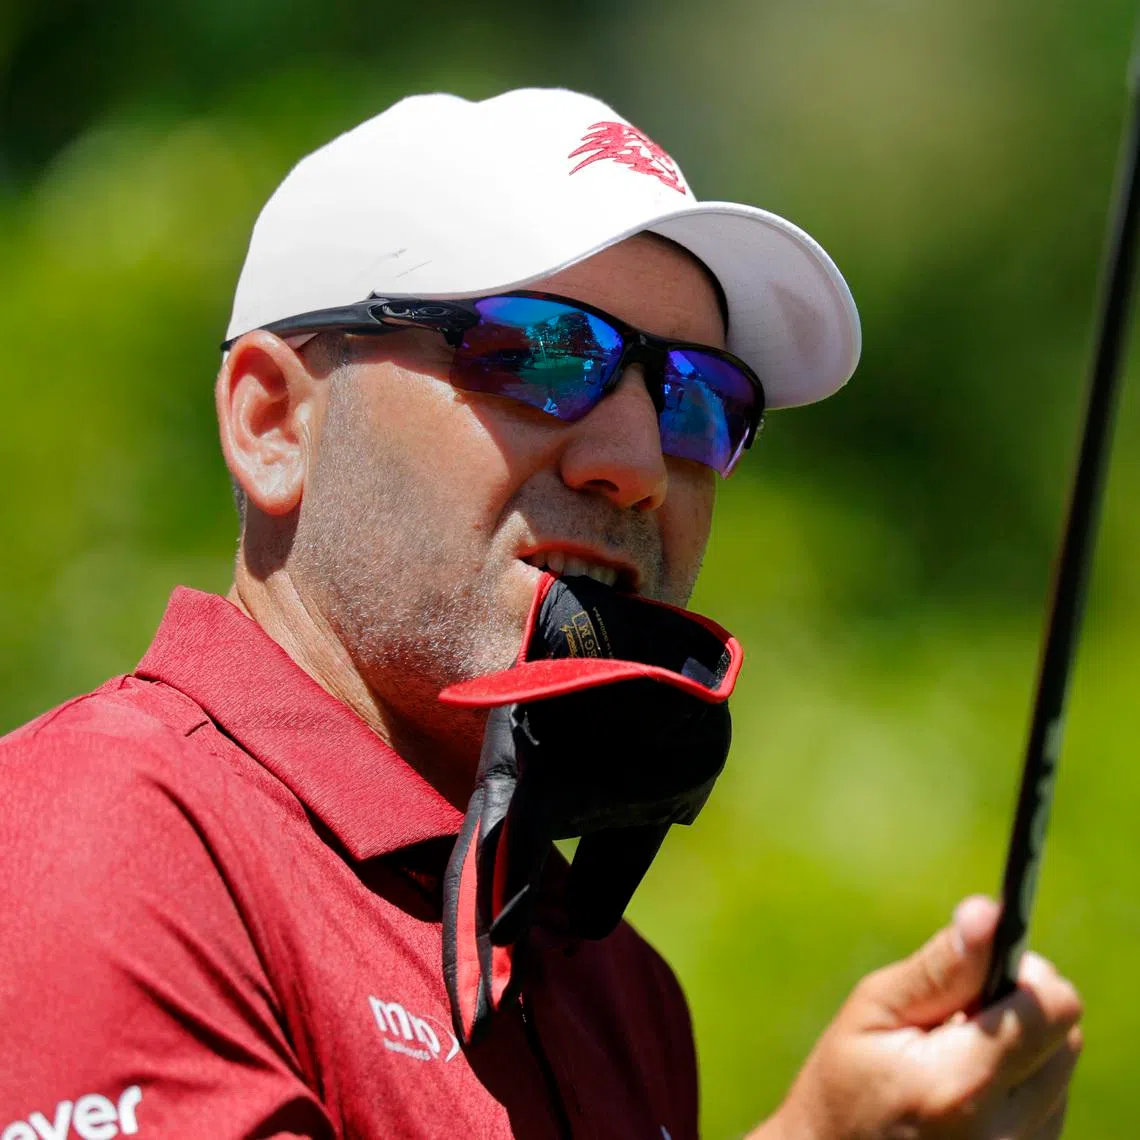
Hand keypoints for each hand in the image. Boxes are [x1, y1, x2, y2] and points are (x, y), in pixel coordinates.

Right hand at [755, 897, 1082, 1138]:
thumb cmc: (844, 1083)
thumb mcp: (873, 1011)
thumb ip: (939, 967)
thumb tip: (988, 913)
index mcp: (959, 1085)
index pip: (1052, 1008)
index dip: (1022, 974)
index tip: (981, 970)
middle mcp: (1006, 1131)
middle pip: (1066, 1034)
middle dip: (1020, 1006)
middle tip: (957, 1014)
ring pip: (1060, 1066)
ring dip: (1019, 1044)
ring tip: (955, 1056)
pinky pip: (1050, 1101)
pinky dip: (1017, 1080)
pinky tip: (966, 1087)